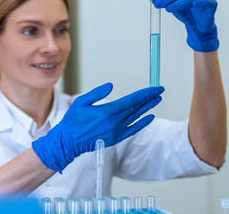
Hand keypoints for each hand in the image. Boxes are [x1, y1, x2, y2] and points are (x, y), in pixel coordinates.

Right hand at [32, 83, 163, 172]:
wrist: (68, 142)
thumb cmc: (73, 121)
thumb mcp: (81, 102)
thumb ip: (97, 93)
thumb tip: (111, 86)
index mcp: (107, 112)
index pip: (132, 100)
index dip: (145, 93)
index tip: (155, 88)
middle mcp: (115, 122)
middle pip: (137, 107)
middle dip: (149, 98)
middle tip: (160, 91)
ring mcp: (116, 131)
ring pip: (136, 117)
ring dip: (147, 108)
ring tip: (157, 100)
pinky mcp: (115, 138)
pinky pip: (132, 130)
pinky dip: (142, 123)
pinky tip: (149, 118)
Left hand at [152, 0, 218, 51]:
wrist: (198, 26)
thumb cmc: (187, 13)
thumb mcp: (173, 7)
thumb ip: (164, 2)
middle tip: (158, 3)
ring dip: (179, 2)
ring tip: (168, 9)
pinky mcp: (212, 5)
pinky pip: (208, 2)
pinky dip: (201, 2)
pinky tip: (194, 4)